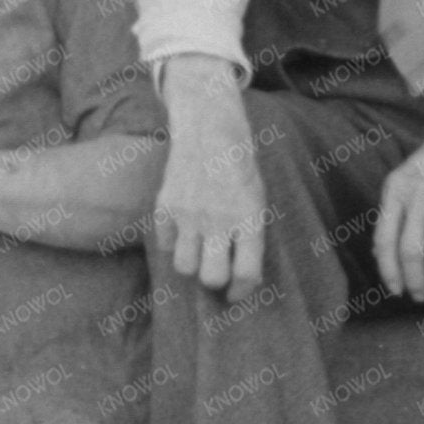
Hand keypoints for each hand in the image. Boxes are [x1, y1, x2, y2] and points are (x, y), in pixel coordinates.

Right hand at [153, 64, 268, 300]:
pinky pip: (165, 244)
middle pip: (212, 277)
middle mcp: (219, 218)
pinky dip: (172, 244)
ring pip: (184, 266)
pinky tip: (181, 232)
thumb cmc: (240, 168)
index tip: (235, 294)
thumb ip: (250, 236)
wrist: (210, 129)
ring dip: (192, 265)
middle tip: (216, 272)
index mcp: (250, 217)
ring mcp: (189, 213)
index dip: (242, 290)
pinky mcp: (165, 205)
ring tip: (198, 253)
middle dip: (215, 281)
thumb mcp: (257, 199)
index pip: (247, 272)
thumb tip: (241, 278)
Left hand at [375, 95, 423, 300]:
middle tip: (421, 296)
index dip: (389, 271)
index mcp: (396, 190)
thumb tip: (382, 255)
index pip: (385, 239)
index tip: (395, 290)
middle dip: (416, 281)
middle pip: (411, 251)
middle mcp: (419, 195)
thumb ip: (393, 213)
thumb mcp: (404, 178)